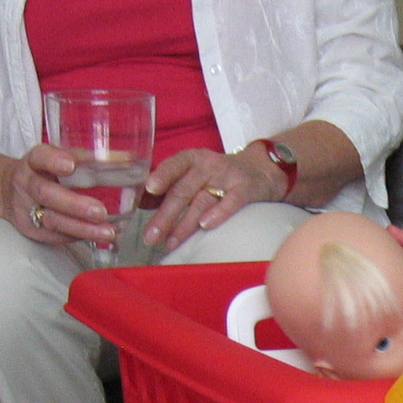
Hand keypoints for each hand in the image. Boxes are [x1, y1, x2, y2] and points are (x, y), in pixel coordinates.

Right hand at [0, 144, 116, 246]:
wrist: (5, 192)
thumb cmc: (45, 172)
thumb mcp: (57, 159)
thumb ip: (85, 160)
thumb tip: (131, 159)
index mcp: (34, 161)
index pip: (40, 156)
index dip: (53, 160)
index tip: (70, 164)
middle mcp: (27, 183)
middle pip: (45, 193)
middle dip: (74, 204)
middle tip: (101, 212)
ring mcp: (27, 209)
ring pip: (52, 220)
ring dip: (83, 228)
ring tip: (109, 232)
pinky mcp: (33, 230)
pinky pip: (57, 236)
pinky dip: (81, 237)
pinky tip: (102, 237)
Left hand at [141, 144, 287, 248]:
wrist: (261, 171)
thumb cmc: (219, 176)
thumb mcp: (194, 175)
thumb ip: (170, 186)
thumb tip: (140, 201)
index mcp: (192, 159)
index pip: (174, 165)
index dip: (162, 176)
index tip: (148, 189)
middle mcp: (208, 166)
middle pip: (183, 191)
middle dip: (165, 215)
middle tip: (151, 236)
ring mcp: (228, 177)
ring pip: (202, 201)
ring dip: (185, 225)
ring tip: (170, 243)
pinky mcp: (246, 189)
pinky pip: (231, 202)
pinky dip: (218, 213)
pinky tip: (206, 227)